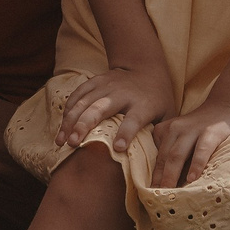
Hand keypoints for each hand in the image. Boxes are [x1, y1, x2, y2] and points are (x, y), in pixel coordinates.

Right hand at [56, 63, 175, 149]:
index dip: (126, 133)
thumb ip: (161, 135)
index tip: (117, 148)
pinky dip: (68, 111)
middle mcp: (122, 93)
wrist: (145, 67)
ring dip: (70, 122)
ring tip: (61, 141)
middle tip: (73, 144)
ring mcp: (106, 85)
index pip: (134, 119)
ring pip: (83, 102)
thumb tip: (157, 162)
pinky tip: (62, 127)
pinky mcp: (94, 80)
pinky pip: (77, 95)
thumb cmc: (158, 99)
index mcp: (143, 104)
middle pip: (100, 108)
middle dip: (84, 125)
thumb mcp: (167, 114)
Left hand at [147, 102, 229, 188]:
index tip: (147, 194)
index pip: (156, 157)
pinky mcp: (211, 131)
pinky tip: (192, 179)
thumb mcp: (183, 137)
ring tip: (168, 192)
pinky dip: (195, 164)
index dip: (152, 177)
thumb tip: (166, 186)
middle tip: (154, 198)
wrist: (227, 105)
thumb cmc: (202, 130)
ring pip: (177, 155)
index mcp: (164, 131)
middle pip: (163, 158)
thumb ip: (174, 155)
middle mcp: (174, 129)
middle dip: (158, 179)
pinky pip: (201, 150)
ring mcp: (192, 129)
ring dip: (171, 175)